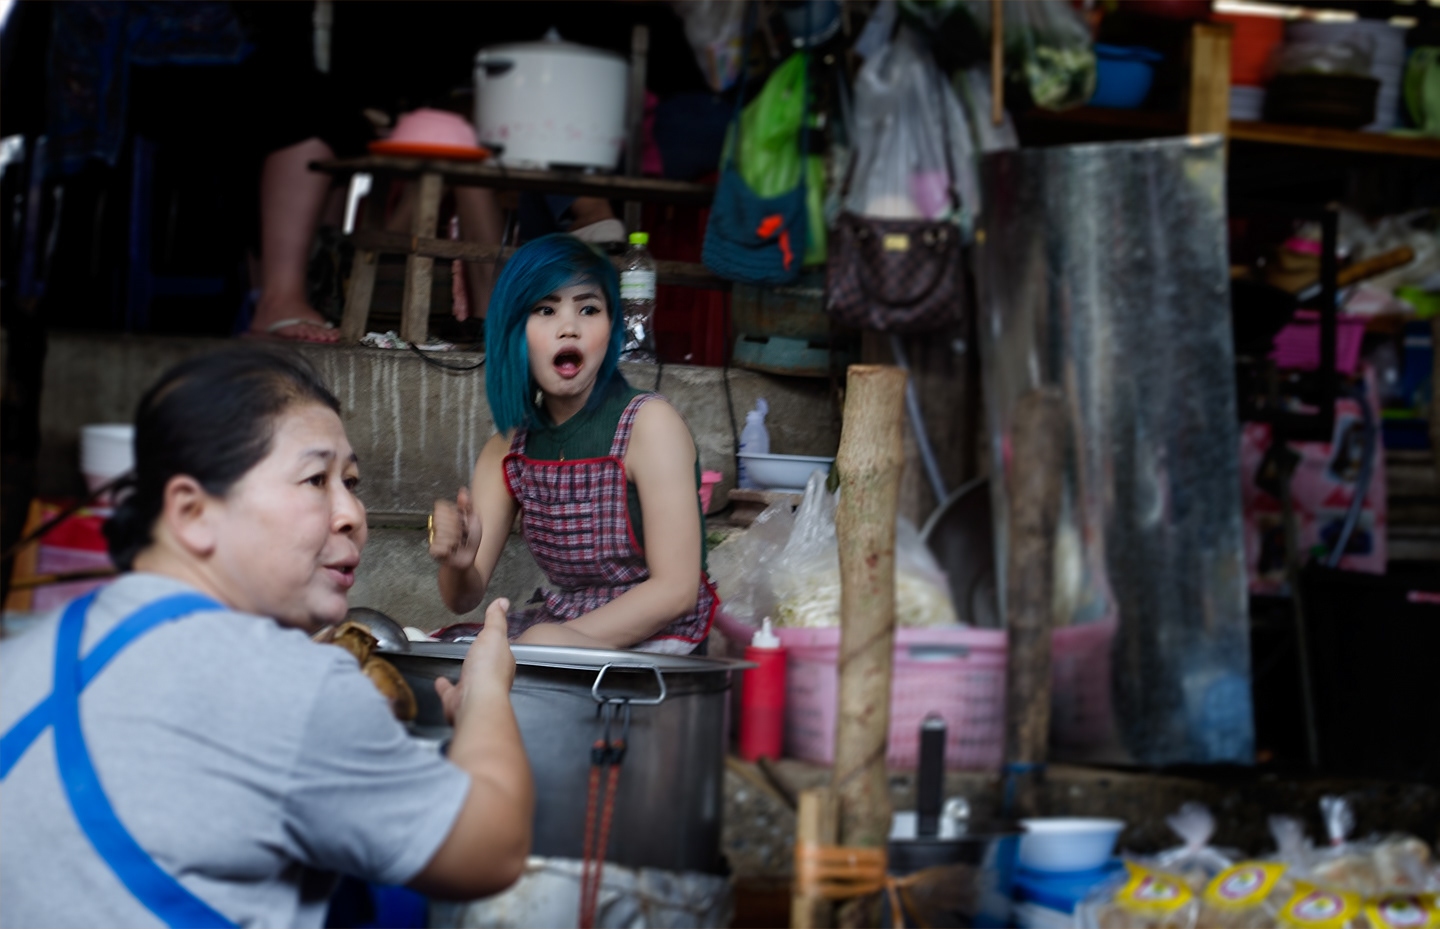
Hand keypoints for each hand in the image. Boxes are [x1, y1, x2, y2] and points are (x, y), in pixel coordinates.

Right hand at [430, 487, 481, 569]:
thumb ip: (467, 505)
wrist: (468, 558)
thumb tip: (462, 489)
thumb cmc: (470, 539)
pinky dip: (451, 549)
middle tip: (461, 535)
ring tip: (458, 543)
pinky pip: (442, 545)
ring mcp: (433, 537)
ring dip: (456, 540)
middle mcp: (435, 525)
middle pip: (443, 520)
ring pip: (444, 533)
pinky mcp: (433, 550)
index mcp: (443, 515)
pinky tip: (452, 551)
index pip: (441, 506)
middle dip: (457, 528)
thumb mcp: (473, 520)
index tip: (461, 522)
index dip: (455, 514)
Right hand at [435, 597, 513, 724]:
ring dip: (465, 674)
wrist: (475, 701)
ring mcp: (474, 693)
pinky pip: (450, 692)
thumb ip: (496, 619)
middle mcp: (491, 680)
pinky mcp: (457, 701)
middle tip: (476, 653)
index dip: (498, 645)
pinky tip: (439, 682)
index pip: (502, 652)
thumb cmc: (488, 669)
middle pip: (487, 668)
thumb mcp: (494, 635)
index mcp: (502, 664)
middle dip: (483, 662)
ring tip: (459, 666)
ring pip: (470, 681)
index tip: (494, 639)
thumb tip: (503, 602)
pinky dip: (444, 687)